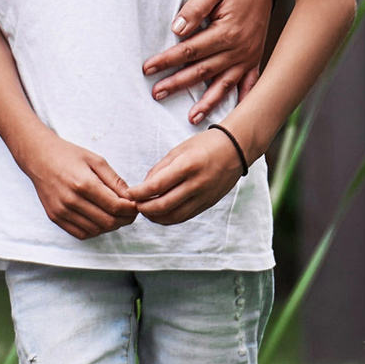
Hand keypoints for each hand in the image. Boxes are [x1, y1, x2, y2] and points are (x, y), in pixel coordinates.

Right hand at [25, 136, 141, 240]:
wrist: (38, 156)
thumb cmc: (68, 155)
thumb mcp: (95, 160)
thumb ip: (115, 180)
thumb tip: (131, 198)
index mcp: (83, 183)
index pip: (115, 206)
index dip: (131, 209)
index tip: (136, 206)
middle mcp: (71, 200)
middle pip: (108, 221)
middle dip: (124, 220)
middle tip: (130, 213)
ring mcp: (62, 211)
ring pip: (96, 230)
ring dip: (110, 226)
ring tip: (115, 215)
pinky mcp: (55, 217)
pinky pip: (81, 233)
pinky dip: (94, 230)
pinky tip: (99, 219)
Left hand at [134, 125, 250, 223]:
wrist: (235, 149)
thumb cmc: (205, 145)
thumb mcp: (178, 150)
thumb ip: (160, 169)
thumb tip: (144, 186)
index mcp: (187, 166)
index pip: (157, 186)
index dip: (139, 193)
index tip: (128, 193)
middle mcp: (196, 184)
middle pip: (164, 205)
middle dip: (144, 208)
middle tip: (134, 205)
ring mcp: (204, 196)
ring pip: (175, 216)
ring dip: (156, 217)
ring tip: (145, 212)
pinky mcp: (209, 204)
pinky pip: (186, 216)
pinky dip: (170, 218)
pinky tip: (161, 214)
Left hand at [142, 0, 276, 122]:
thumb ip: (194, 9)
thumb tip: (176, 30)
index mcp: (226, 32)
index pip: (189, 51)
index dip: (167, 60)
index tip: (148, 68)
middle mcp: (239, 49)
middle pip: (202, 71)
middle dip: (178, 83)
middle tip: (156, 93)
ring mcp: (249, 56)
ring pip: (224, 84)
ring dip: (207, 102)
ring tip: (190, 118)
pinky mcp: (256, 58)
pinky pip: (248, 84)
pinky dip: (240, 100)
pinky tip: (232, 114)